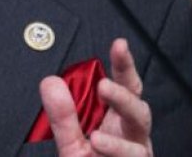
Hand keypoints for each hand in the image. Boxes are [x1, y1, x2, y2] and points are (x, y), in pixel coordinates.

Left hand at [39, 39, 152, 155]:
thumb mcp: (71, 144)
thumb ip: (62, 116)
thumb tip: (51, 82)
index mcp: (118, 120)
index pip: (126, 86)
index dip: (124, 65)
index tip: (119, 44)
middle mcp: (132, 136)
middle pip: (139, 108)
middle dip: (124, 96)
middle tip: (104, 87)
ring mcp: (138, 155)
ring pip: (140, 139)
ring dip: (118, 137)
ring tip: (96, 135)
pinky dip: (116, 152)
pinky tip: (99, 145)